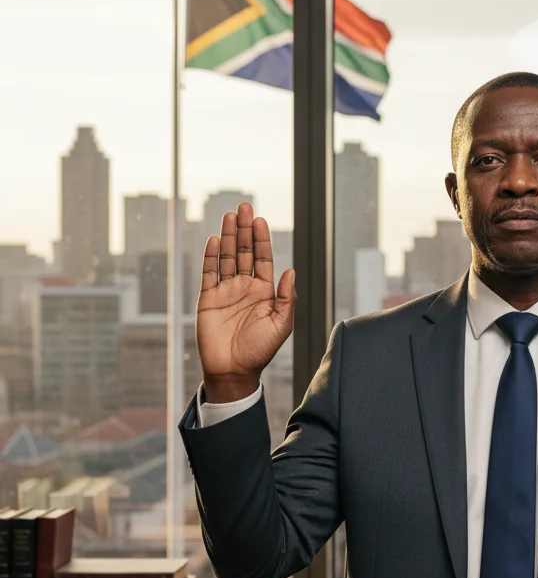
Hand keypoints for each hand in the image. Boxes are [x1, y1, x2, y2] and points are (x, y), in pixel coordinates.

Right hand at [196, 202, 295, 402]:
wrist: (234, 370)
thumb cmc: (260, 350)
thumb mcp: (281, 324)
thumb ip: (287, 297)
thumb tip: (291, 270)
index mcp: (264, 291)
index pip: (262, 259)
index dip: (261, 239)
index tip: (261, 221)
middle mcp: (245, 287)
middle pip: (243, 252)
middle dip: (244, 230)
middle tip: (244, 207)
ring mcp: (225, 291)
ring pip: (226, 257)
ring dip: (227, 237)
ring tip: (230, 216)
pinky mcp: (207, 299)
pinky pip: (208, 273)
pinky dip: (210, 256)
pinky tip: (213, 240)